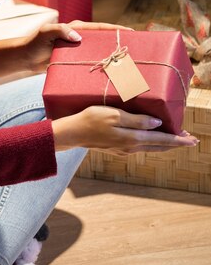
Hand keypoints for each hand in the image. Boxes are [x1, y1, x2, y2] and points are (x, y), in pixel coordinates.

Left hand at [23, 20, 132, 73]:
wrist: (24, 59)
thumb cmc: (33, 44)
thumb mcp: (45, 33)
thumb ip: (59, 30)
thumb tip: (77, 37)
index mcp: (76, 28)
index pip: (100, 28)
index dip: (116, 30)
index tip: (131, 33)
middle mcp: (79, 38)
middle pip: (103, 40)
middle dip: (118, 44)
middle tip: (135, 52)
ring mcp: (78, 50)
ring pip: (98, 53)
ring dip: (111, 58)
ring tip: (127, 66)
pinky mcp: (74, 62)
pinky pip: (90, 63)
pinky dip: (100, 68)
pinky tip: (108, 77)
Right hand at [52, 106, 198, 154]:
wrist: (73, 133)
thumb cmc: (91, 119)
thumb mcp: (114, 115)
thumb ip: (137, 120)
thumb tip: (157, 124)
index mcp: (132, 138)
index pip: (162, 139)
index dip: (178, 139)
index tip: (192, 140)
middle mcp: (131, 147)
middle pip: (159, 146)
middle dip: (175, 143)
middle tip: (190, 140)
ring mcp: (124, 150)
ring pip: (151, 147)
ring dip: (164, 143)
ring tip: (175, 139)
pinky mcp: (117, 148)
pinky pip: (141, 147)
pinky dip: (152, 143)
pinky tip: (152, 138)